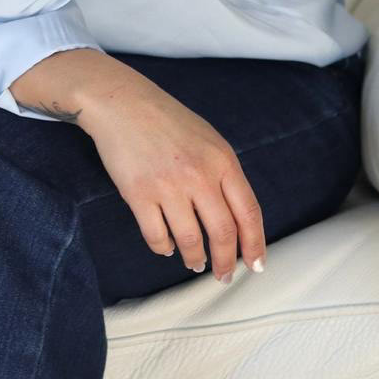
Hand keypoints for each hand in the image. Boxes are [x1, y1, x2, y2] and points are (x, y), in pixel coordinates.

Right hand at [78, 62, 267, 278]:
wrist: (122, 102)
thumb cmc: (166, 120)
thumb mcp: (208, 139)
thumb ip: (223, 173)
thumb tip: (235, 218)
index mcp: (222, 160)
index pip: (249, 212)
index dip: (255, 244)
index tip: (256, 264)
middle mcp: (199, 175)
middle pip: (223, 233)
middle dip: (226, 262)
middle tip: (224, 275)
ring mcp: (168, 186)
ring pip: (190, 240)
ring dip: (195, 259)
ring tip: (195, 263)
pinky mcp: (138, 194)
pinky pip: (156, 236)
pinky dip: (164, 248)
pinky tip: (166, 247)